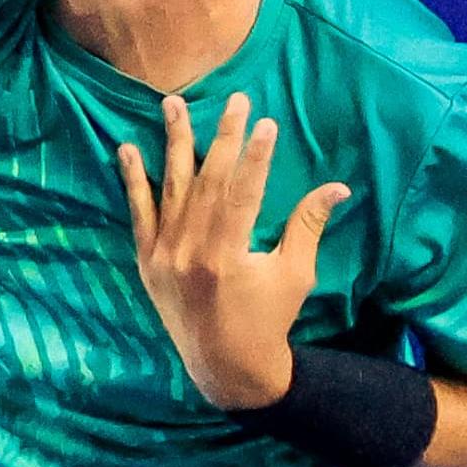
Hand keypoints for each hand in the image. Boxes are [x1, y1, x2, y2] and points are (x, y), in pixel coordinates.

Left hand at [115, 92, 350, 409]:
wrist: (225, 366)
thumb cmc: (269, 319)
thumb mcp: (294, 274)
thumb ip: (308, 226)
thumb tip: (338, 187)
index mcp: (228, 256)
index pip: (244, 192)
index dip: (255, 156)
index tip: (264, 122)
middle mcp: (190, 252)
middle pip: (208, 182)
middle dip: (222, 137)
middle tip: (234, 100)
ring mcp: (164, 256)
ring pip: (170, 189)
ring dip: (173, 144)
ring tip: (172, 104)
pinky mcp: (147, 262)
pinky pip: (139, 214)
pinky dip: (133, 182)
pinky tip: (127, 150)